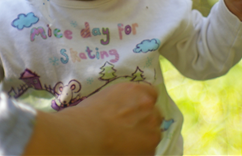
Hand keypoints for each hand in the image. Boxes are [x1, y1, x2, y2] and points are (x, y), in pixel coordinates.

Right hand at [24, 82, 161, 154]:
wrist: (86, 133)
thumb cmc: (87, 115)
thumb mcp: (106, 96)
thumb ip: (122, 99)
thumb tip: (122, 108)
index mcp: (136, 90)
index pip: (151, 94)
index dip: (143, 104)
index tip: (136, 111)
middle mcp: (148, 105)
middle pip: (155, 114)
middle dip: (146, 121)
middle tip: (130, 129)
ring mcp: (152, 125)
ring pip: (154, 133)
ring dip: (145, 137)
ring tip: (126, 143)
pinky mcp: (151, 145)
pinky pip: (150, 149)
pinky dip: (141, 151)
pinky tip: (126, 151)